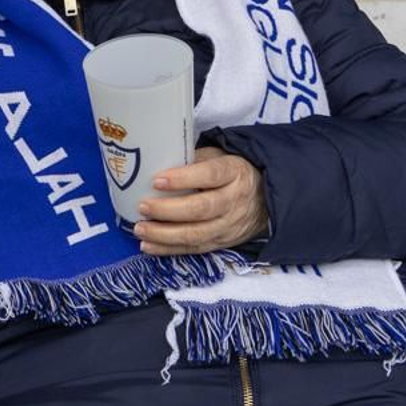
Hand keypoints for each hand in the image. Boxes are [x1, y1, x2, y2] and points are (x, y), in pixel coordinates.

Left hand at [133, 146, 268, 255]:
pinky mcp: (223, 242)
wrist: (265, 197)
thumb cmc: (230, 172)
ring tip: (140, 229)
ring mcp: (230, 225)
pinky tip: (148, 245)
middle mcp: (235, 200)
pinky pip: (195, 249)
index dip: (182, 179)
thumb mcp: (218, 157)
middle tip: (143, 207)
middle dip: (168, 210)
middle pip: (201, 209)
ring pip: (196, 234)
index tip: (156, 181)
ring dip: (164, 234)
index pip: (210, 175)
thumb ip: (193, 160)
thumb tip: (155, 164)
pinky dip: (169, 249)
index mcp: (234, 172)